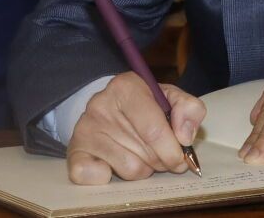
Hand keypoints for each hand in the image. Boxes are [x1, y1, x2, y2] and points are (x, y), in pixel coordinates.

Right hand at [66, 74, 205, 184]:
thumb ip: (189, 109)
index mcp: (126, 86)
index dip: (172, 150)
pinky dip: (110, 177)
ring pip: (129, 170)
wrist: (108, 108)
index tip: (180, 159)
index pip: (154, 129)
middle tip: (159, 154)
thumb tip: (184, 137)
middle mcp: (101, 104)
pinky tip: (113, 163)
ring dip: (141, 169)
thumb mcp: (170, 99)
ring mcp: (85, 128)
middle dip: (160, 161)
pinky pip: (97, 177)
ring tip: (137, 153)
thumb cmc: (145, 106)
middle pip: (145, 153)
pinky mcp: (74, 151)